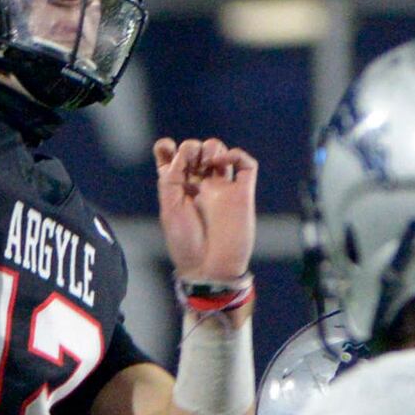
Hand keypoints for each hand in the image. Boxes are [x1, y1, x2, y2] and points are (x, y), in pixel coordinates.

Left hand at [153, 137, 257, 283]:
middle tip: (190, 161)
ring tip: (206, 161)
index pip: (173, 158)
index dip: (168, 147)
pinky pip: (246, 164)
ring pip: (220, 152)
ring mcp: (223, 188)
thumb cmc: (185, 244)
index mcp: (179, 189)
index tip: (167, 149)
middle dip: (191, 147)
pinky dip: (236, 154)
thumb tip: (181, 151)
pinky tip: (222, 162)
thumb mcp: (169, 209)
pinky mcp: (242, 193)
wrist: (209, 267)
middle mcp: (200, 185)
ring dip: (212, 147)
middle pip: (196, 150)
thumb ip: (171, 178)